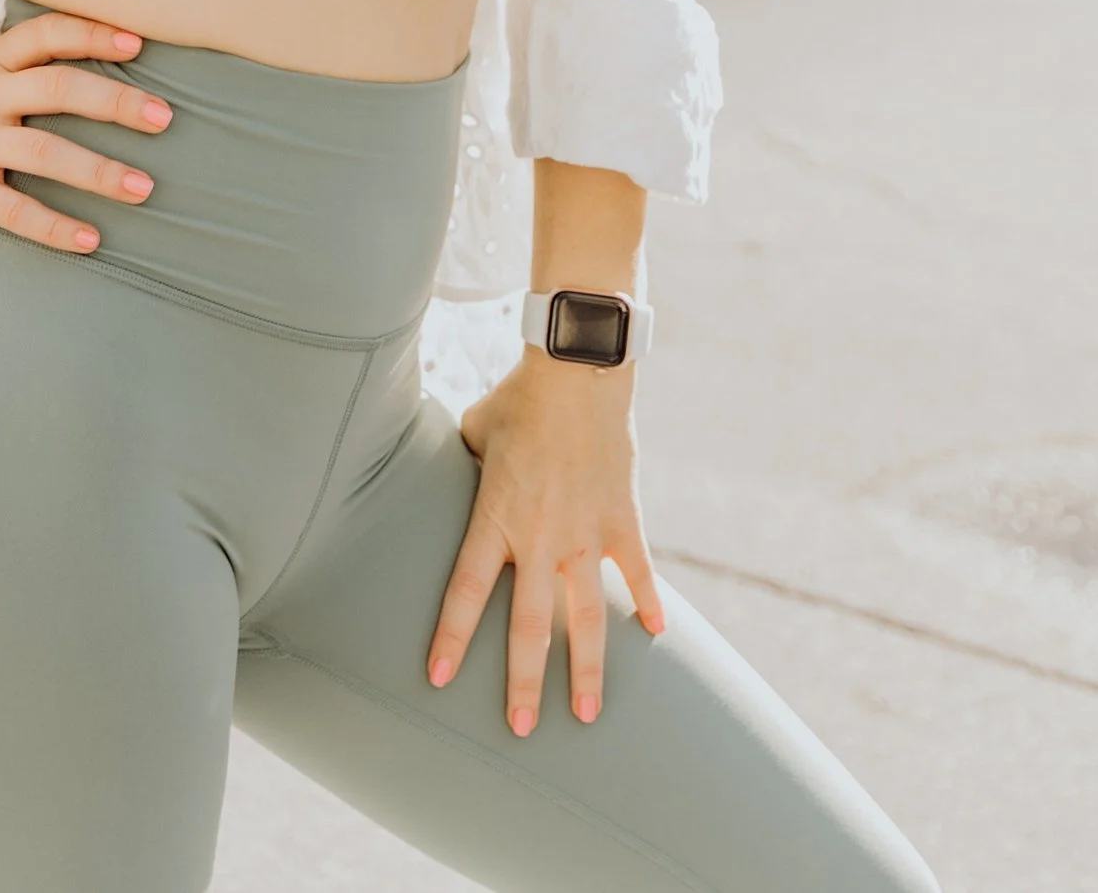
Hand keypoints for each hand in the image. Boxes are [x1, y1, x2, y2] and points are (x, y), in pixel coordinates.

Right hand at [0, 12, 168, 251]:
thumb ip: (27, 70)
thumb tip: (108, 64)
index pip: (46, 34)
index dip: (93, 33)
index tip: (140, 43)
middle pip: (57, 87)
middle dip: (115, 101)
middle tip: (164, 117)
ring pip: (44, 151)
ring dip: (99, 171)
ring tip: (144, 188)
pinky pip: (14, 209)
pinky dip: (55, 226)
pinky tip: (90, 239)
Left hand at [426, 354, 666, 733]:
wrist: (578, 369)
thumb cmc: (518, 397)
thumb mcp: (473, 431)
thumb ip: (461, 464)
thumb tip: (442, 475)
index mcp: (495, 517)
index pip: (466, 591)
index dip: (452, 638)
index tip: (439, 680)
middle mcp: (539, 537)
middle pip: (529, 625)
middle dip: (524, 682)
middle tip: (521, 729)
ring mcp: (585, 533)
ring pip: (587, 617)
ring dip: (587, 669)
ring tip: (587, 715)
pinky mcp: (622, 519)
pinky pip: (639, 572)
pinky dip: (649, 604)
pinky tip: (658, 637)